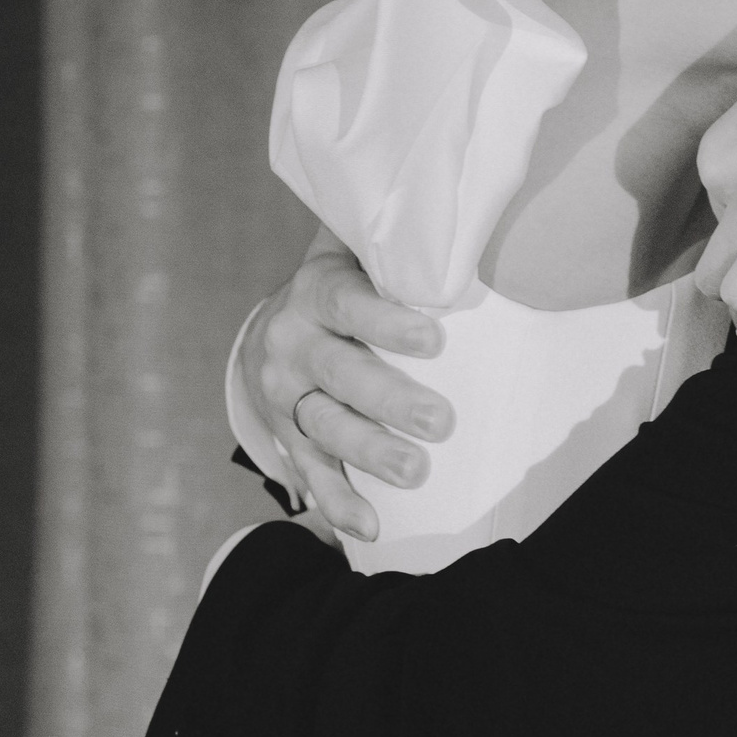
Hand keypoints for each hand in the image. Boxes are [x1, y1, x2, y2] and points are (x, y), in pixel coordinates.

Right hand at [243, 244, 451, 543]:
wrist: (272, 332)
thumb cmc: (344, 287)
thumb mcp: (356, 251)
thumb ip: (399, 240)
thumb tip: (465, 211)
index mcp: (316, 294)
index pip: (348, 304)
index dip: (387, 322)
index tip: (434, 340)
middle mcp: (293, 346)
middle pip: (339, 374)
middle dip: (389, 400)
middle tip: (439, 421)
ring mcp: (288, 399)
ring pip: (325, 427)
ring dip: (369, 453)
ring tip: (414, 473)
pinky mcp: (288, 440)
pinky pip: (311, 474)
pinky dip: (338, 504)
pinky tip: (370, 526)